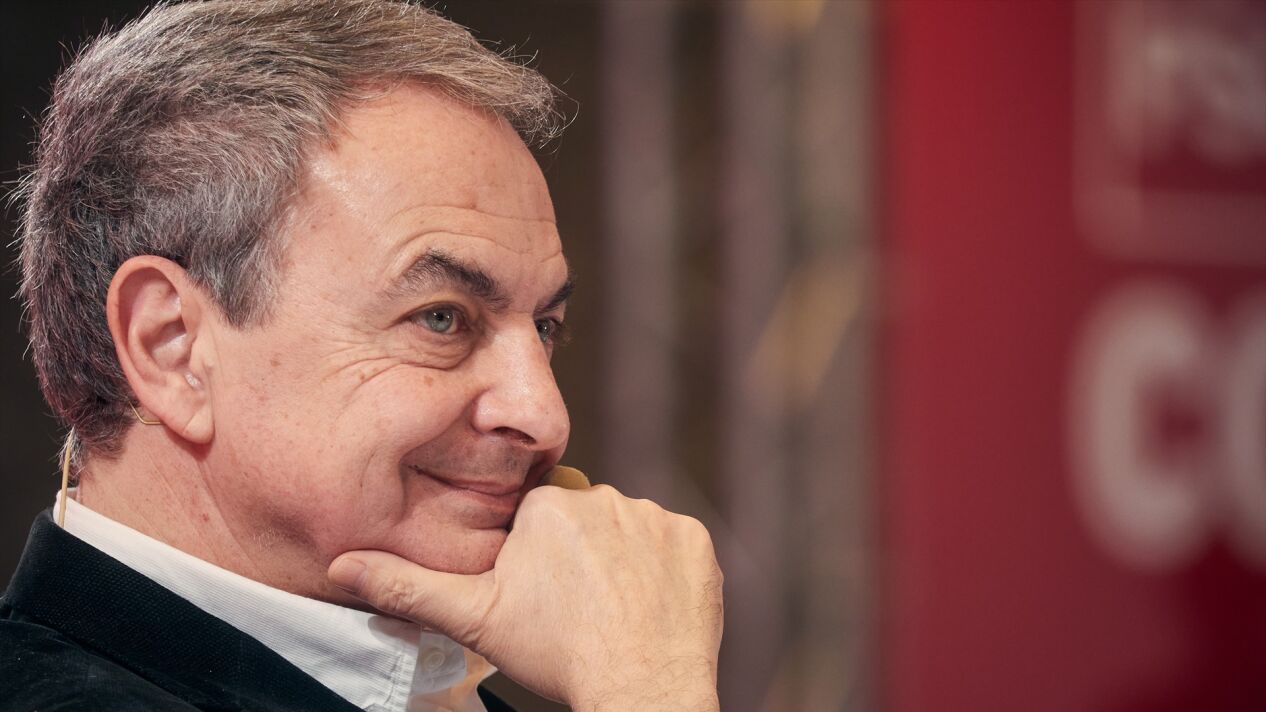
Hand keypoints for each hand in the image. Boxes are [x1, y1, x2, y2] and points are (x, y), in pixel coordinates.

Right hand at [327, 484, 723, 710]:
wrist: (640, 690)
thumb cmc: (555, 655)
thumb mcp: (474, 618)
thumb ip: (409, 583)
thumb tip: (341, 564)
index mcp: (550, 503)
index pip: (541, 509)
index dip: (539, 549)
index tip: (543, 586)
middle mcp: (606, 495)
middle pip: (586, 515)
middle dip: (580, 549)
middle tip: (576, 602)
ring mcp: (657, 517)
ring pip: (630, 527)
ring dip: (622, 556)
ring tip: (613, 607)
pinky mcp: (696, 540)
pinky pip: (673, 542)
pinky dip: (663, 568)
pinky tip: (648, 603)